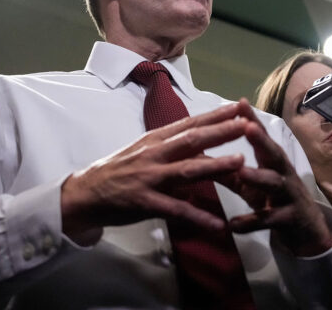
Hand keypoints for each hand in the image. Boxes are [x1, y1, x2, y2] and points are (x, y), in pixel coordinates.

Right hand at [61, 103, 247, 244]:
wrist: (84, 195)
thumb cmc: (117, 172)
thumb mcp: (144, 153)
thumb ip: (171, 148)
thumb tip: (201, 146)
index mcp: (155, 140)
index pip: (190, 123)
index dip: (215, 115)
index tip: (238, 106)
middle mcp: (154, 154)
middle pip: (192, 139)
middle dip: (221, 131)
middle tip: (247, 124)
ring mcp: (149, 177)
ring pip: (187, 170)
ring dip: (215, 166)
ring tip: (241, 163)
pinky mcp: (144, 202)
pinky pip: (176, 210)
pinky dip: (198, 217)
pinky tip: (218, 224)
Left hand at [219, 100, 331, 256]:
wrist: (307, 231)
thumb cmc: (276, 200)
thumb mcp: (254, 184)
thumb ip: (232, 170)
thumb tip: (204, 154)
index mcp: (273, 162)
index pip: (263, 137)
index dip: (252, 120)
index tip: (240, 103)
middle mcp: (284, 174)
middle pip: (273, 154)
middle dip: (261, 140)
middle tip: (247, 127)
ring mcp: (289, 196)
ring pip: (274, 184)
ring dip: (258, 177)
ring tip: (241, 173)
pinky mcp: (290, 219)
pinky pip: (269, 220)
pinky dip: (251, 222)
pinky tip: (233, 225)